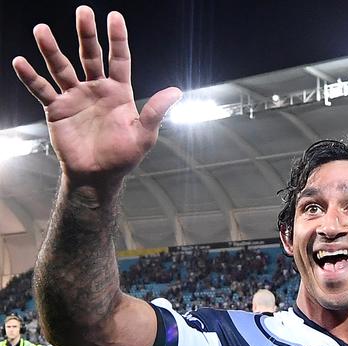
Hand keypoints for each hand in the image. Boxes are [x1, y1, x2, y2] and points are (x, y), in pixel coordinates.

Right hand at [12, 6, 180, 188]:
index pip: (119, 59)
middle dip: (86, 34)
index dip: (118, 38)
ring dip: (51, 50)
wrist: (98, 176)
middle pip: (90, 55)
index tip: (114, 16)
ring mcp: (75, 97)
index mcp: (118, 92)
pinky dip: (31, 77)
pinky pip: (42, 90)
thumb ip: (155, 111)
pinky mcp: (57, 109)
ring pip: (62, 68)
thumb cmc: (124, 156)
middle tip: (83, 11)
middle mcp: (96, 89)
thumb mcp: (144, 134)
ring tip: (41, 30)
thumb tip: (176, 91)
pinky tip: (20, 61)